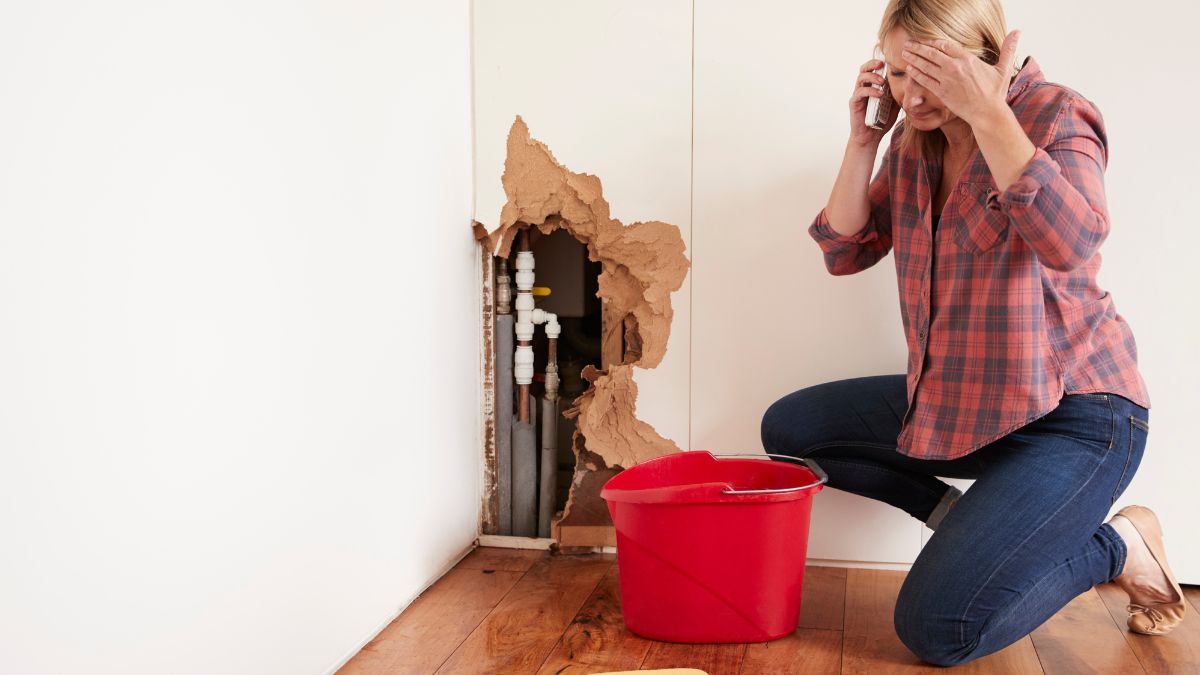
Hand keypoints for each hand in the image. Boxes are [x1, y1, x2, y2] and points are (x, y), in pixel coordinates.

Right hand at [848, 58, 897, 146]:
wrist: (870, 138)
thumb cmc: (881, 122)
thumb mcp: (895, 105)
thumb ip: (898, 94)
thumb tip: (913, 84)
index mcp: (872, 86)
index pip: (873, 69)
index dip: (880, 63)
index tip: (891, 61)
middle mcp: (863, 88)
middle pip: (864, 69)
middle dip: (872, 64)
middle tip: (882, 65)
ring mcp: (858, 95)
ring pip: (861, 78)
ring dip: (872, 77)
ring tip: (883, 82)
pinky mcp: (854, 103)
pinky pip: (861, 93)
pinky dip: (871, 91)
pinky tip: (880, 95)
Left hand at [900, 30, 1020, 126]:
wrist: (987, 113)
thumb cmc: (996, 93)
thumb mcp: (1003, 68)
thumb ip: (1008, 49)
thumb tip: (1018, 32)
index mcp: (968, 59)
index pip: (946, 45)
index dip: (934, 42)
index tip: (926, 41)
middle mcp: (955, 67)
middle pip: (932, 53)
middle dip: (918, 48)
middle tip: (908, 44)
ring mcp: (947, 80)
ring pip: (925, 65)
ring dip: (913, 58)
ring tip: (904, 53)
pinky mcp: (941, 93)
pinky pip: (925, 81)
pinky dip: (916, 74)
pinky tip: (909, 69)